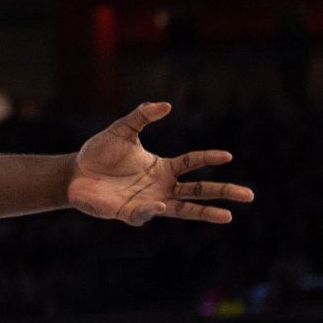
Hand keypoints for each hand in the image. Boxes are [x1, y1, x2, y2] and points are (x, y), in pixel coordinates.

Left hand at [68, 101, 253, 226]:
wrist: (74, 174)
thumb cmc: (99, 153)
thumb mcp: (122, 130)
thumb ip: (142, 116)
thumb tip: (166, 105)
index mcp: (162, 167)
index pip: (192, 163)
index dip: (208, 158)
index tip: (228, 156)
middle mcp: (161, 186)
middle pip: (198, 190)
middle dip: (223, 192)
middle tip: (249, 195)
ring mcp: (149, 202)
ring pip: (184, 209)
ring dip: (205, 213)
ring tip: (228, 216)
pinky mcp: (132, 214)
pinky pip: (147, 214)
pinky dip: (153, 209)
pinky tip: (158, 202)